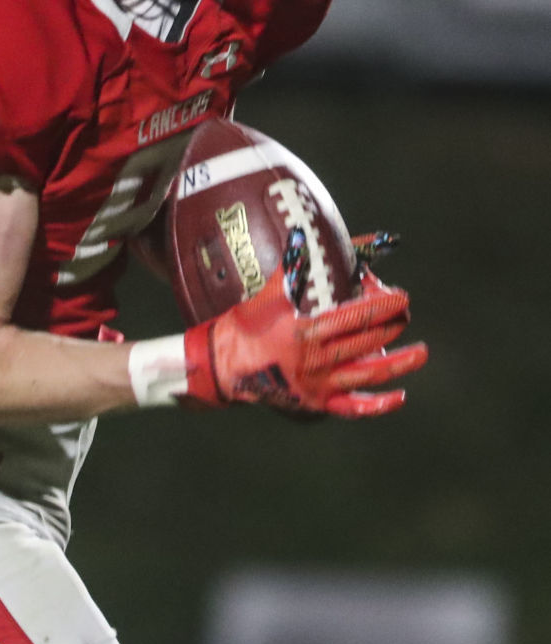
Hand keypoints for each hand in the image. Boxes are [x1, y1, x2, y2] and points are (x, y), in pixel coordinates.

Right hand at [182, 233, 427, 417]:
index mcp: (308, 331)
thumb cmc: (244, 328)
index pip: (357, 316)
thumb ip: (290, 267)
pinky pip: (353, 408)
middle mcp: (319, 360)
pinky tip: (399, 397)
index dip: (383, 305)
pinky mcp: (316, 402)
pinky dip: (378, 405)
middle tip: (404, 314)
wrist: (223, 366)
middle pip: (368, 341)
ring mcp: (320, 384)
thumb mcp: (266, 296)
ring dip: (399, 363)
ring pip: (370, 375)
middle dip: (392, 326)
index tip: (400, 297)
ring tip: (421, 352)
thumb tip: (302, 234)